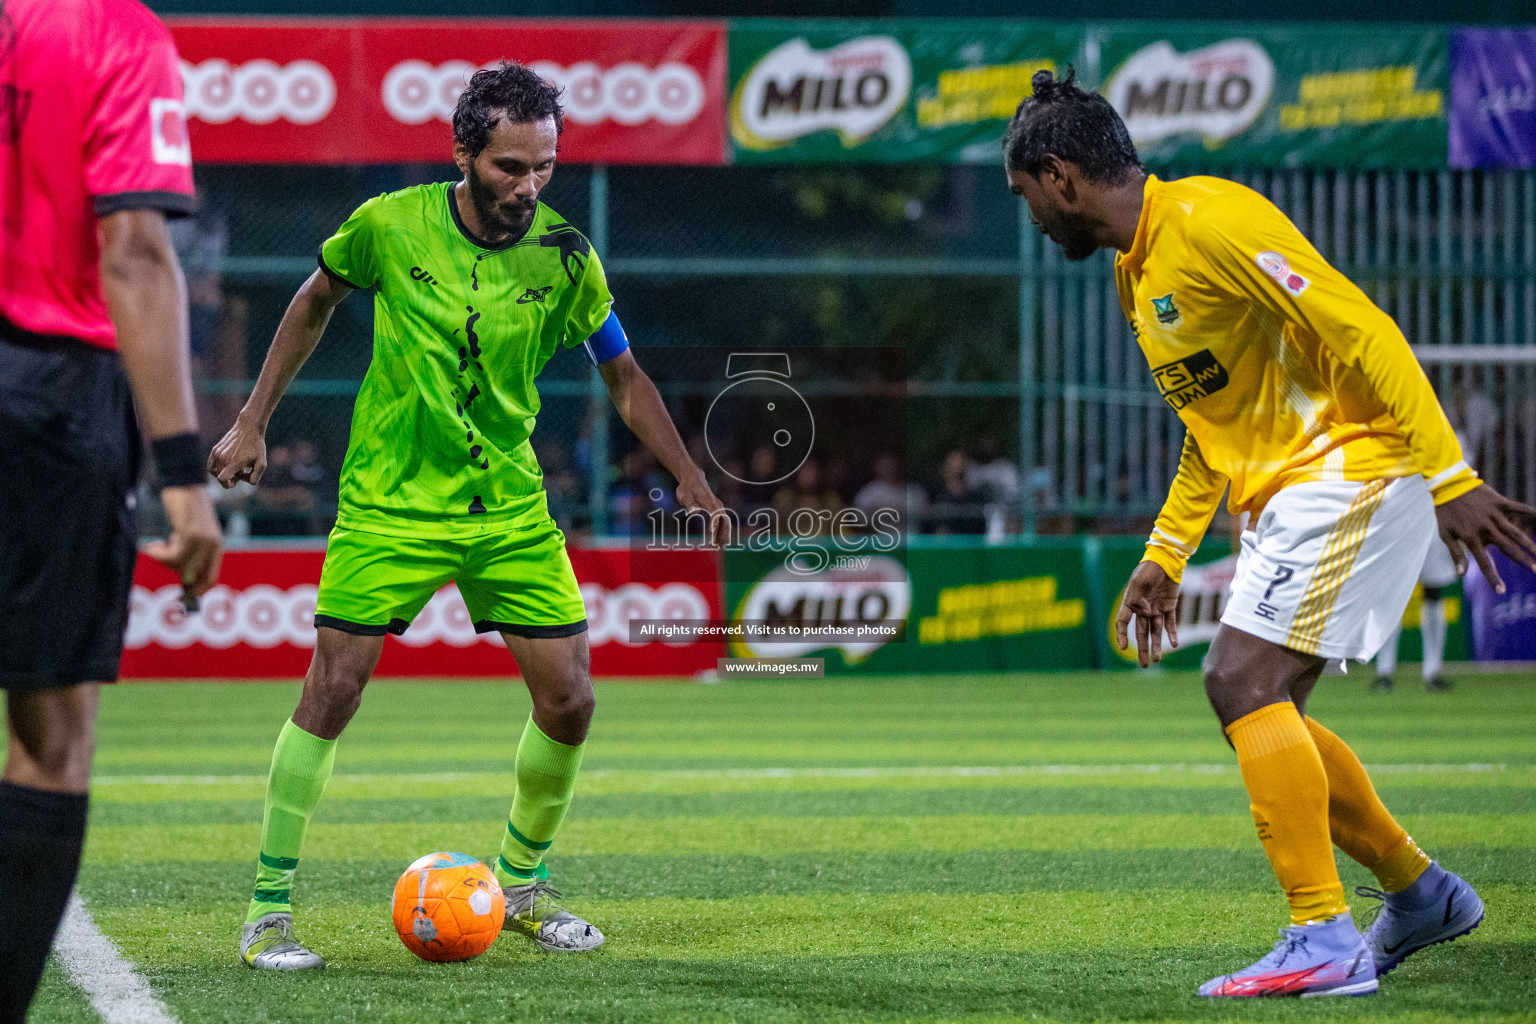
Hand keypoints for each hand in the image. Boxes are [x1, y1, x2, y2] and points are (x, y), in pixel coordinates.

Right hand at [144, 485, 223, 609]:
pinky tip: (150, 545)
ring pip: (181, 567)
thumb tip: (180, 574)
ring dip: (162, 560)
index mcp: (216, 545)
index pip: (212, 578)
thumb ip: (188, 549)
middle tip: (158, 556)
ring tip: (153, 546)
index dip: (197, 591)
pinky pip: (173, 556)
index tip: (181, 596)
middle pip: (193, 576)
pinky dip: (158, 554)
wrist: (183, 482)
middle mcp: (213, 545)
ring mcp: (204, 540)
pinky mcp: (191, 534)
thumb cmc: (183, 506)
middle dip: (172, 571)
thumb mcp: (189, 531)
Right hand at [208, 414, 266, 487]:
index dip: (228, 484)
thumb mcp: (262, 463)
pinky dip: (216, 468)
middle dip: (229, 480)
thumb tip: (244, 481)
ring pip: (214, 472)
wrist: (249, 428)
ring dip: (222, 474)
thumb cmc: (256, 446)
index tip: (237, 481)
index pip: (222, 479)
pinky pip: (210, 464)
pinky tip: (227, 464)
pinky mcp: (215, 449)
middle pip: (219, 477)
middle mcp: (223, 458)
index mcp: (234, 462)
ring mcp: (217, 453)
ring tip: (234, 469)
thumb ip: (254, 477)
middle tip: (240, 473)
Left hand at [676, 468, 729, 546]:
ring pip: (725, 523)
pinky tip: (716, 541)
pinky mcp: (717, 510)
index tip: (711, 534)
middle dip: (721, 535)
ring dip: (722, 536)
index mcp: (709, 501)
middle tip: (713, 547)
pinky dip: (721, 532)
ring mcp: (718, 507)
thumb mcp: (683, 494)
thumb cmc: (687, 487)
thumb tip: (695, 511)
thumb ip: (689, 503)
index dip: (715, 524)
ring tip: (715, 547)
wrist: (692, 479)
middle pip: (724, 521)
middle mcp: (717, 504)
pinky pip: (722, 522)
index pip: (716, 513)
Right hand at [1115, 561, 1180, 667]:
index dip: (1122, 635)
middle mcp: (1142, 609)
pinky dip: (1172, 633)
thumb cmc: (1148, 570)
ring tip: (1157, 660)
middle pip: (1141, 633)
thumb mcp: (1139, 582)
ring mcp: (1156, 609)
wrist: (1166, 561)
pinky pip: (1170, 623)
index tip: (1123, 647)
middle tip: (1143, 665)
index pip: (1123, 622)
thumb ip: (1139, 599)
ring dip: (1156, 645)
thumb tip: (1144, 615)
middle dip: (1142, 649)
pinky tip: (1173, 644)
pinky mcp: (1169, 606)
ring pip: (1156, 631)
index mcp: (1131, 603)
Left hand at [1435, 483, 1535, 594]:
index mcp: (1472, 538)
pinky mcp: (1500, 503)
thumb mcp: (1446, 535)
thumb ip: (1456, 554)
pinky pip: (1519, 508)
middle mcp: (1485, 529)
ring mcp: (1494, 515)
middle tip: (1535, 571)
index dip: (1493, 578)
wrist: (1447, 486)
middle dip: (1523, 561)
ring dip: (1529, 544)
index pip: (1484, 563)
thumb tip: (1460, 575)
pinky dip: (1532, 512)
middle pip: (1508, 548)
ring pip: (1516, 533)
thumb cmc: (1446, 513)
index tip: (1501, 591)